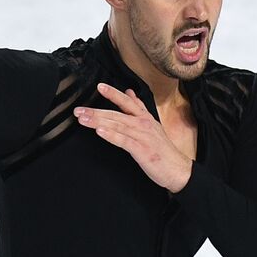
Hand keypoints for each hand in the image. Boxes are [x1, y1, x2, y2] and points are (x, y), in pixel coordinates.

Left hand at [73, 83, 193, 191]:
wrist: (178, 169)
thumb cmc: (163, 150)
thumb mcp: (152, 125)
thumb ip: (139, 108)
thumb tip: (129, 93)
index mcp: (145, 118)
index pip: (127, 102)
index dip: (114, 93)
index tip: (100, 86)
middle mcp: (143, 124)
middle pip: (117, 114)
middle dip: (96, 111)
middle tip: (79, 110)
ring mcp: (142, 136)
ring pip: (117, 126)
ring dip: (98, 121)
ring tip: (83, 119)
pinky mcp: (141, 150)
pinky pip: (124, 141)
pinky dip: (111, 136)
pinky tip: (100, 132)